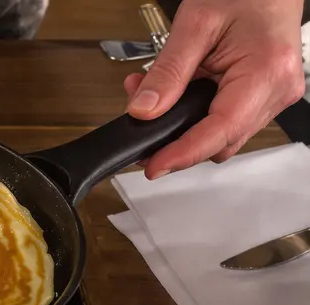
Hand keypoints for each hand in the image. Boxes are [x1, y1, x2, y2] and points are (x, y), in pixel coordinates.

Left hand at [124, 0, 304, 178]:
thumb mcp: (195, 26)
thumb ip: (167, 72)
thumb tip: (143, 111)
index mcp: (266, 71)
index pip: (221, 130)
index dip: (184, 154)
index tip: (154, 166)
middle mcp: (277, 90)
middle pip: (221, 140)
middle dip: (176, 136)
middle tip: (140, 119)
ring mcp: (275, 95)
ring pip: (222, 135)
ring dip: (184, 126)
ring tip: (154, 98)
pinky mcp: (266, 95)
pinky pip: (228, 119)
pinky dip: (198, 114)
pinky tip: (178, 96)